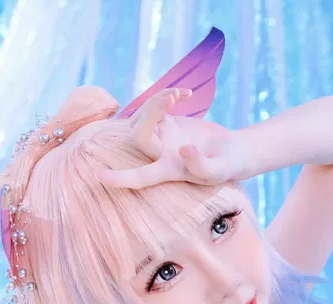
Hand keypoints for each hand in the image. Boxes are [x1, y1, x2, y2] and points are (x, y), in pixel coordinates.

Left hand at [99, 88, 249, 188]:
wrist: (233, 150)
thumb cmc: (227, 166)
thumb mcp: (220, 171)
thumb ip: (202, 165)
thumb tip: (183, 149)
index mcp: (169, 171)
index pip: (141, 177)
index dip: (121, 179)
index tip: (99, 177)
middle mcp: (159, 155)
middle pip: (139, 134)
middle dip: (151, 112)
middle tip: (173, 98)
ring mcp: (160, 136)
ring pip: (142, 115)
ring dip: (158, 100)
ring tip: (181, 94)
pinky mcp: (165, 121)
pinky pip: (153, 104)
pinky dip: (166, 94)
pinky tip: (186, 94)